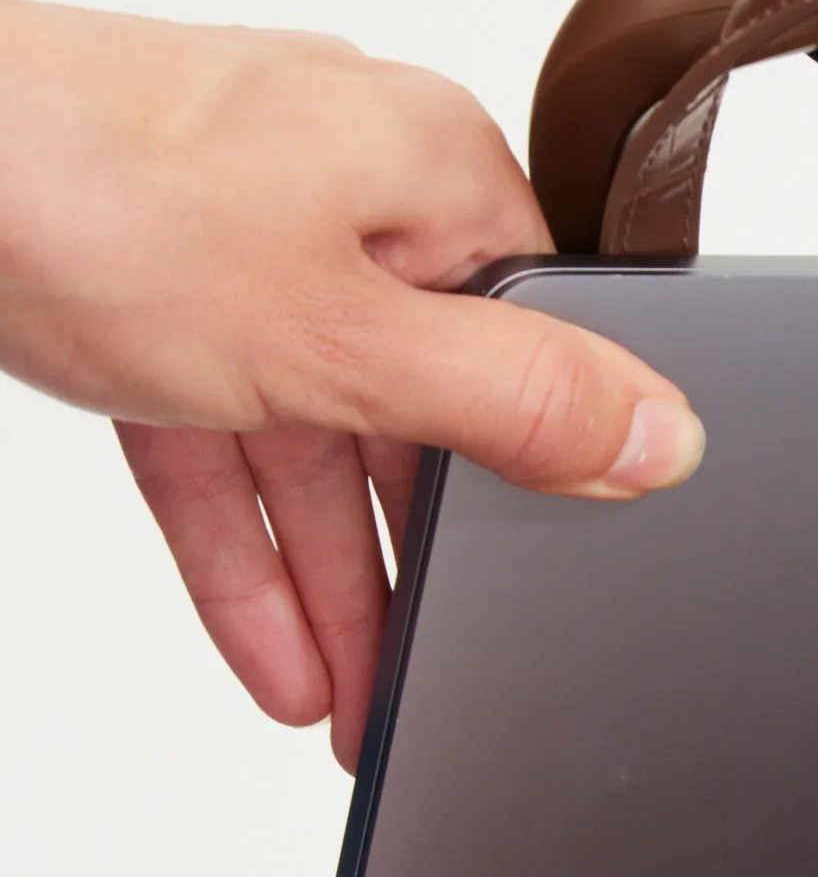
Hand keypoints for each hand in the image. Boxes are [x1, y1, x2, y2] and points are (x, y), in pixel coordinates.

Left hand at [0, 0, 702, 767]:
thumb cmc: (92, 184)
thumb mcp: (342, 334)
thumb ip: (512, 401)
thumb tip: (666, 435)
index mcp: (433, 170)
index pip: (529, 353)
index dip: (531, 488)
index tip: (530, 601)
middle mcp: (349, 188)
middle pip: (413, 415)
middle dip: (410, 570)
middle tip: (418, 694)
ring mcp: (240, 231)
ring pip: (310, 440)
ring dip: (324, 580)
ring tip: (344, 706)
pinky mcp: (148, 279)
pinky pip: (221, 433)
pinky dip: (239, 538)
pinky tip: (265, 643)